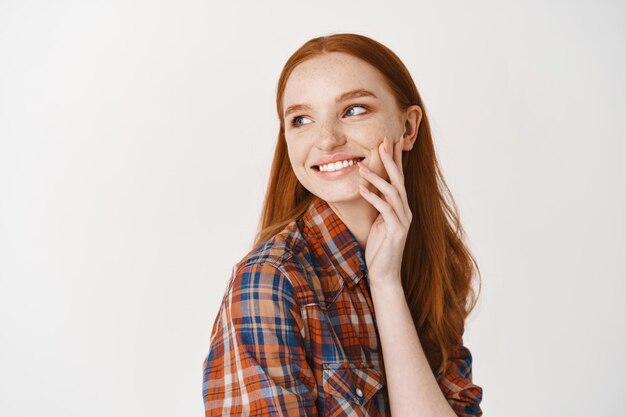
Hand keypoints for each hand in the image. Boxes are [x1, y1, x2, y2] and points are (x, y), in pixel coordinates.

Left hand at [357, 135, 412, 287]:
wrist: (384, 274)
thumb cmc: (379, 249)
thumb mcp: (378, 223)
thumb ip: (378, 206)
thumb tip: (369, 187)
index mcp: (401, 208)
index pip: (399, 179)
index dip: (396, 160)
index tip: (391, 142)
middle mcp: (405, 211)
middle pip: (399, 180)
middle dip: (390, 160)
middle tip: (382, 143)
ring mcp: (402, 220)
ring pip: (392, 192)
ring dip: (376, 177)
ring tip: (362, 166)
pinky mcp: (396, 231)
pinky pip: (384, 209)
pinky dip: (373, 197)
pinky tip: (361, 189)